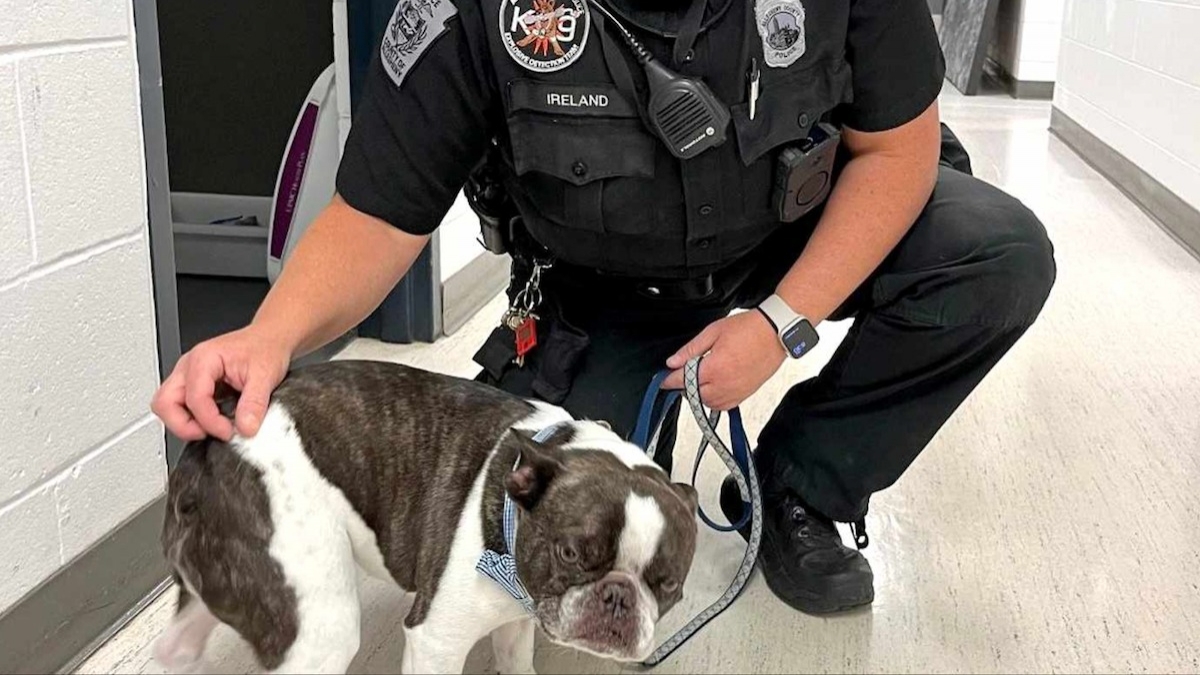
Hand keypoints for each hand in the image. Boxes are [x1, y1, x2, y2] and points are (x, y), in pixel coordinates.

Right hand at [150, 326, 291, 441]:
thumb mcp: (265, 375)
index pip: (194, 399)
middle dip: (183, 425)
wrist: (269, 339)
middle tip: (208, 434)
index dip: (209, 422)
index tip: (228, 432)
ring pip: (166, 405)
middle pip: (164, 402)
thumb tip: (245, 428)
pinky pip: (179, 406)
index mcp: (203, 359)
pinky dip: (192, 419)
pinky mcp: (192, 385)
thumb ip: (255, 403)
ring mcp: (188, 375)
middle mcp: (189, 366)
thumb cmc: (264, 348)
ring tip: (212, 428)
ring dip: (185, 423)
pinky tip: (214, 421)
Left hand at [662, 311, 784, 410]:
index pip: (683, 380)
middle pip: (694, 395)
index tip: (664, 379)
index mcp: (714, 367)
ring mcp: (736, 391)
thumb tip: (673, 362)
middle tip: (683, 375)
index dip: (670, 379)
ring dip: (699, 395)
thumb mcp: (713, 332)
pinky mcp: (745, 394)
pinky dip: (714, 400)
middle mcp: (724, 384)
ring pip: (708, 403)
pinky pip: (724, 406)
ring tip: (700, 380)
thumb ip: (691, 350)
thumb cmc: (749, 329)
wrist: (776, 332)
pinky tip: (713, 388)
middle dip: (685, 386)